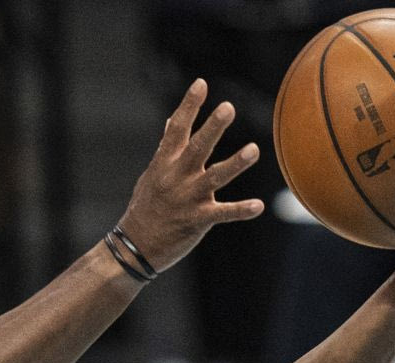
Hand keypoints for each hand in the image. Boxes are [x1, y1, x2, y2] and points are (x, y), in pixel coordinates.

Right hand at [117, 79, 264, 272]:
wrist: (135, 246)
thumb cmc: (145, 207)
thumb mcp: (151, 175)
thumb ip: (165, 149)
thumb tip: (169, 122)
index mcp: (164, 163)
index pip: (176, 129)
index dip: (189, 106)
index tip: (201, 84)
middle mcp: (176, 178)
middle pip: (197, 148)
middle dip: (212, 128)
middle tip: (228, 107)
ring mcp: (188, 199)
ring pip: (215, 177)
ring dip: (236, 164)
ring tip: (254, 150)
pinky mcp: (197, 220)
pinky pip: (223, 213)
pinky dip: (241, 210)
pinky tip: (258, 206)